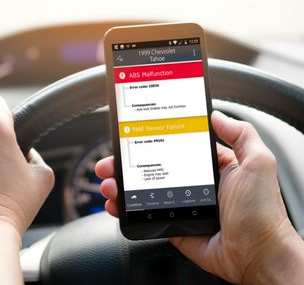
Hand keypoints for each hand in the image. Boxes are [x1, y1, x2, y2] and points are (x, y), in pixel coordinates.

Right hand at [96, 111, 303, 283]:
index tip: (131, 137)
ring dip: (122, 187)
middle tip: (110, 163)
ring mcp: (180, 205)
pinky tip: (117, 206)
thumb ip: (241, 135)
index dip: (150, 141)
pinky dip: (128, 211)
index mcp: (209, 166)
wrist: (258, 255)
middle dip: (126, 165)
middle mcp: (192, 184)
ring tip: (109, 184)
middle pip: (151, 169)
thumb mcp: (257, 163)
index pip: (172, 148)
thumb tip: (217, 115)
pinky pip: (147, 216)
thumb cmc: (262, 211)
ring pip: (144, 192)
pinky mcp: (174, 225)